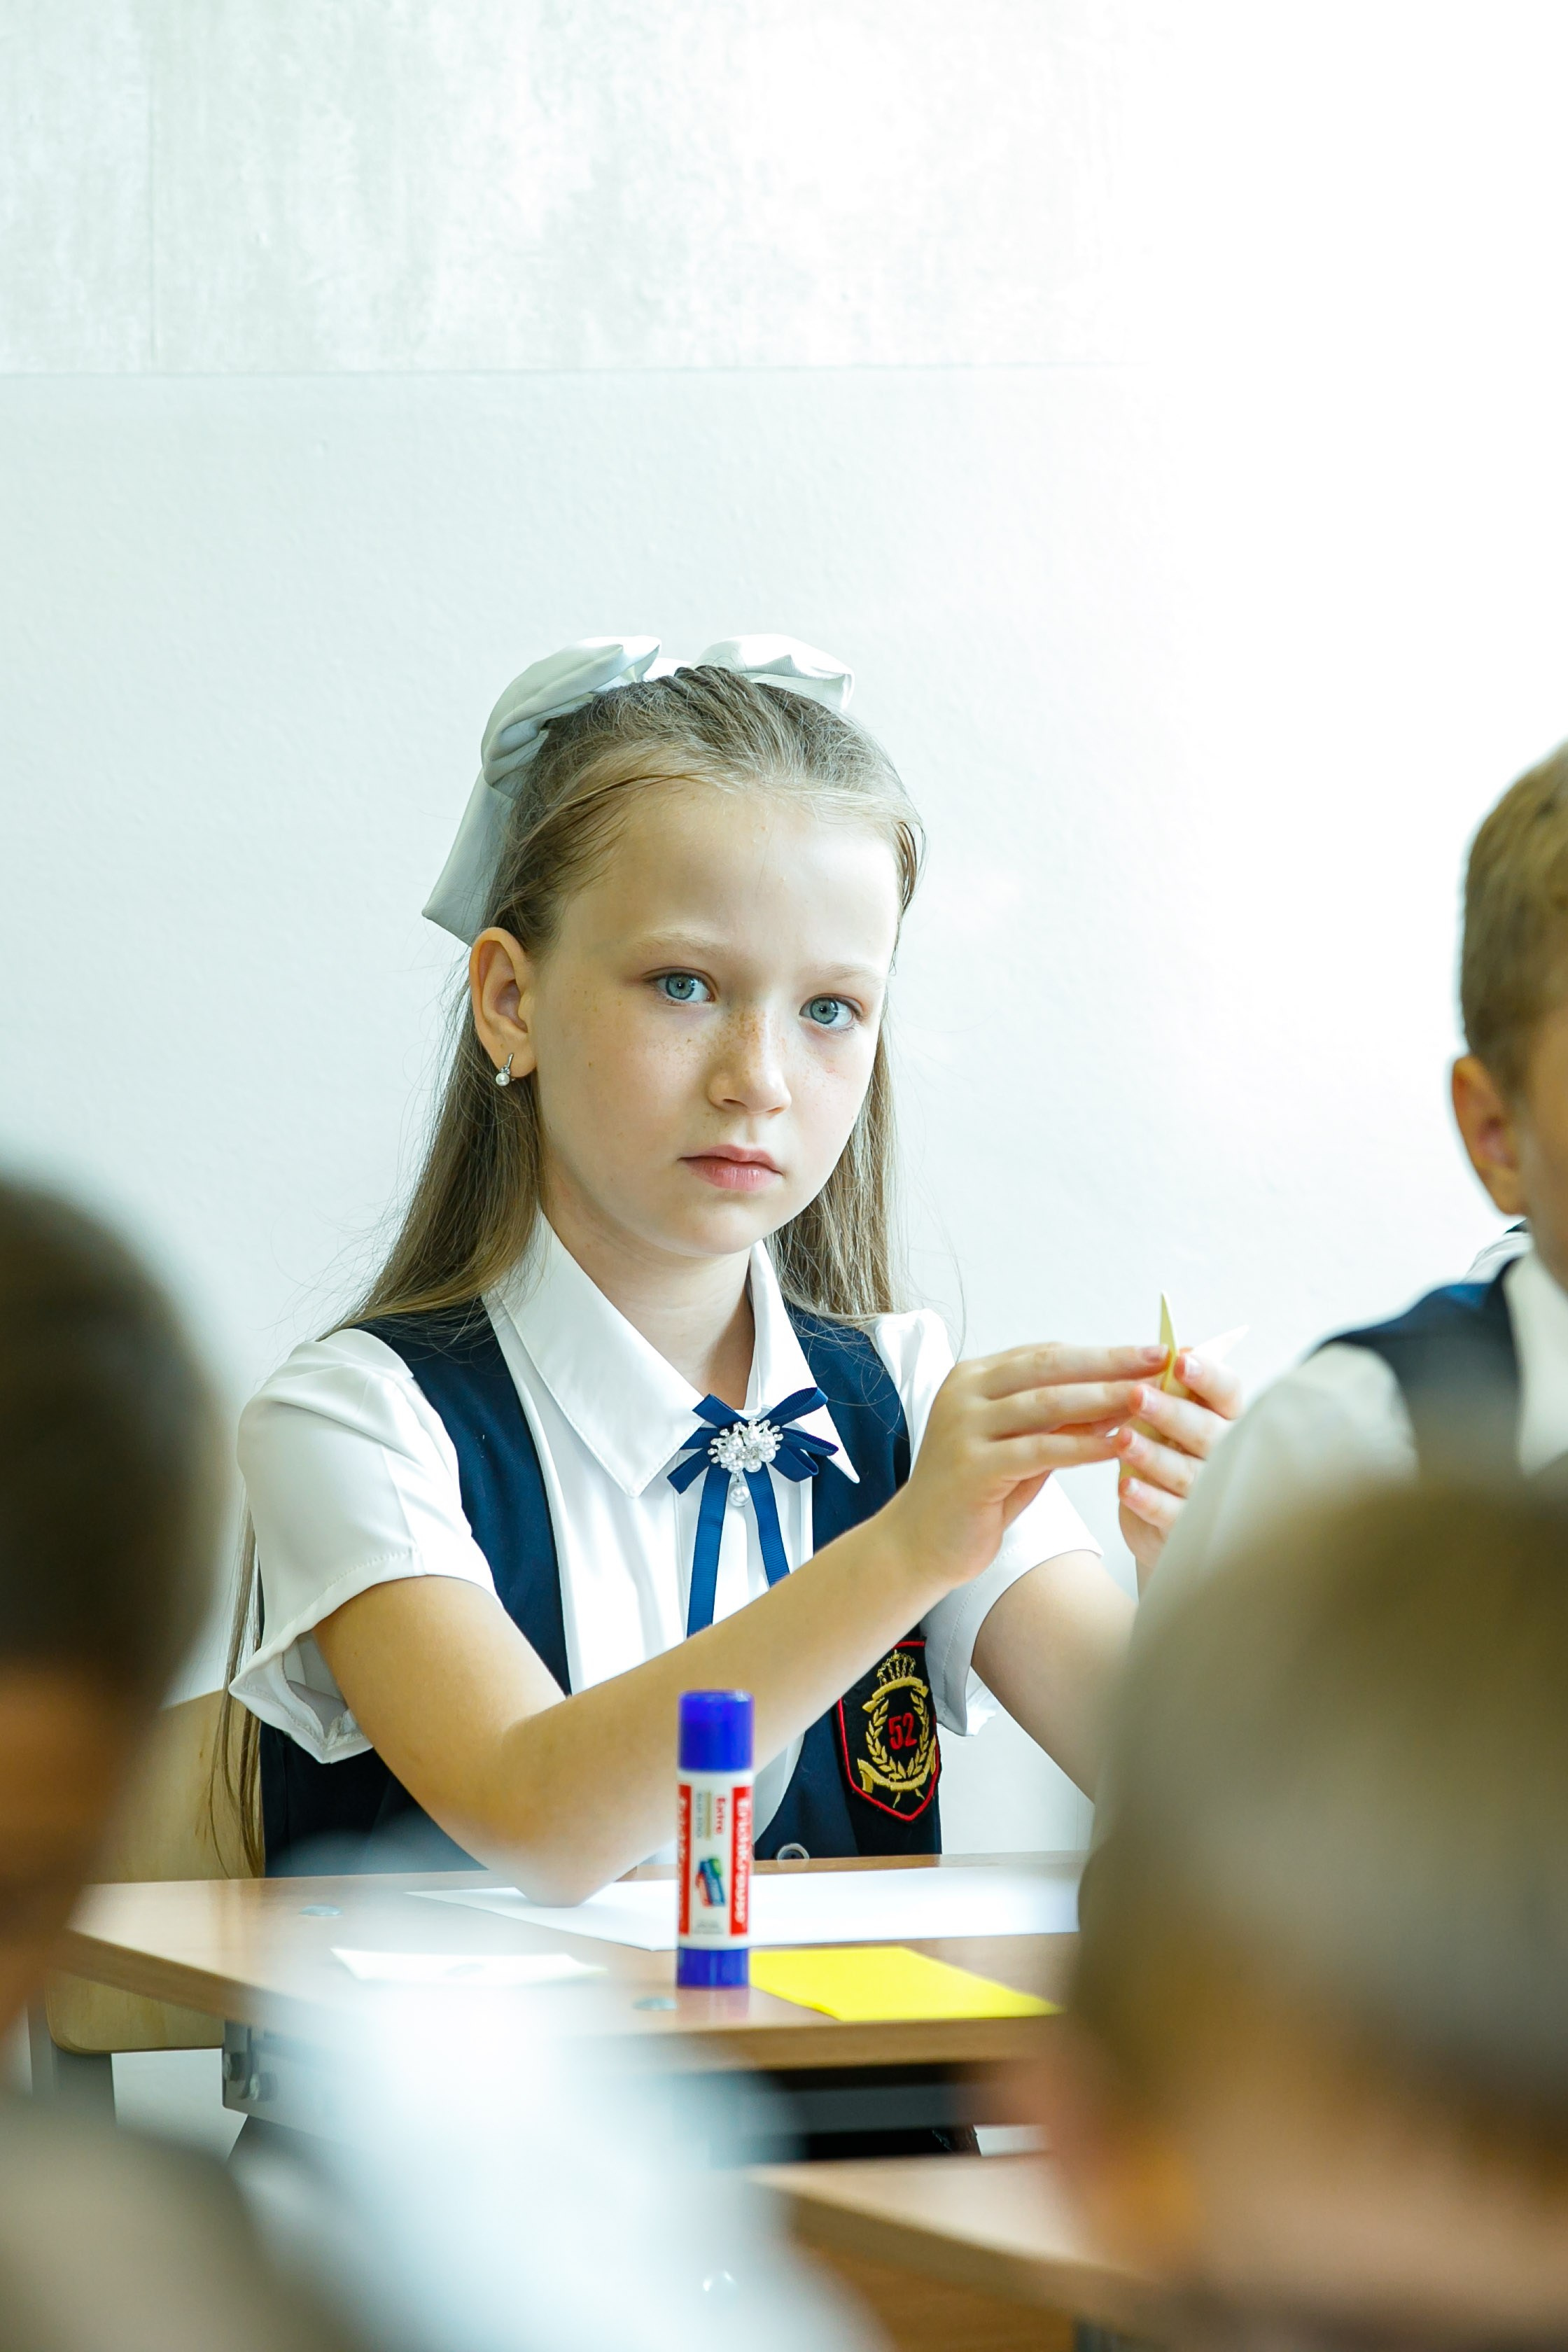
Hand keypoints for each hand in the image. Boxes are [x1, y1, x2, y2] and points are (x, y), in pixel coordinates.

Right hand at [886, 1342, 1169, 1595]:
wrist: (919, 1542)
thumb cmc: (975, 1493)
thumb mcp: (1020, 1447)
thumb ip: (1058, 1422)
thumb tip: (1120, 1397)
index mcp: (974, 1378)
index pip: (1047, 1355)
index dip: (1100, 1353)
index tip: (1147, 1353)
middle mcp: (964, 1393)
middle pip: (1049, 1368)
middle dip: (1109, 1363)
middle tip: (1157, 1359)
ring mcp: (964, 1427)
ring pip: (1046, 1404)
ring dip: (1103, 1399)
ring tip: (1148, 1398)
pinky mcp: (971, 1466)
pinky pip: (1038, 1450)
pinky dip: (1082, 1446)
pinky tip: (1118, 1444)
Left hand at [1111, 1349, 1242, 1579]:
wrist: (1163, 1523)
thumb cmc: (1170, 1454)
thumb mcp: (1169, 1418)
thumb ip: (1169, 1388)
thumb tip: (1166, 1350)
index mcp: (1225, 1418)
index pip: (1227, 1392)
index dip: (1207, 1375)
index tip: (1180, 1360)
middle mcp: (1226, 1455)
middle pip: (1205, 1431)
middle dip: (1171, 1412)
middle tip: (1137, 1394)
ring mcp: (1210, 1494)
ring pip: (1185, 1472)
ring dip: (1153, 1455)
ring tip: (1123, 1440)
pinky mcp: (1187, 1527)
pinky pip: (1169, 1512)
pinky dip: (1148, 1499)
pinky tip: (1125, 1486)